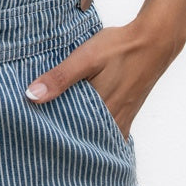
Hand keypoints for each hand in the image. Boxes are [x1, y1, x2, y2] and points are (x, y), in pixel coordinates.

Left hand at [23, 18, 182, 139]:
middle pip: (85, 140)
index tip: (36, 140)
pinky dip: (99, 134)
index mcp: (101, 109)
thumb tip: (31, 96)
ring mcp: (124, 117)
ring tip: (62, 140)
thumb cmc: (119, 47)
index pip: (71, 135)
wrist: (154, 40)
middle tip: (45, 144)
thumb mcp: (85, 57)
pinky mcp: (129, 112)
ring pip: (100, 138)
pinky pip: (112, 132)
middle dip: (67, 143)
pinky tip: (88, 130)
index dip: (53, 139)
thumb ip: (60, 77)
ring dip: (83, 138)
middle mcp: (114, 119)